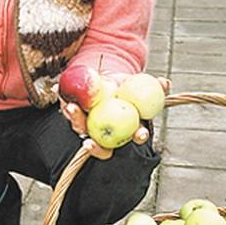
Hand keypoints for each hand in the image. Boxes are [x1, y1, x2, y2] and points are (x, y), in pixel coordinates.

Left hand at [54, 75, 170, 159]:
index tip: (139, 134)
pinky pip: (67, 109)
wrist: (107, 76)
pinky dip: (64, 101)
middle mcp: (104, 134)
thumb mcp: (141, 85)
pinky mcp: (72, 114)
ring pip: (79, 128)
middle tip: (89, 142)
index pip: (132, 139)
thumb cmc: (127, 86)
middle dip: (94, 148)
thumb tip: (165, 83)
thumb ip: (154, 86)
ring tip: (71, 107)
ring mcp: (86, 126)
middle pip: (100, 146)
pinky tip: (59, 91)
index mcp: (125, 130)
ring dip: (74, 119)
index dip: (136, 138)